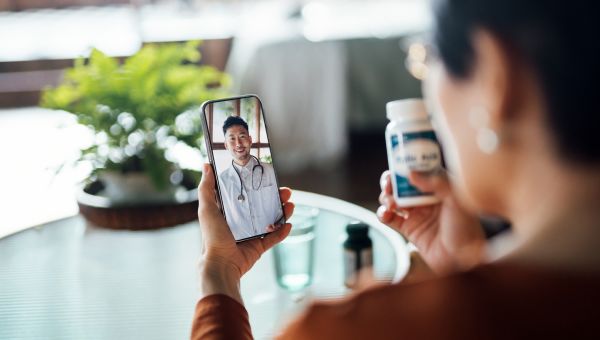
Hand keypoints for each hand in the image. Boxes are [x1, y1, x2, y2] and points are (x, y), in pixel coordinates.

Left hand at [197, 163, 293, 302]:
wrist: (221, 264)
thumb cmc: (212, 237)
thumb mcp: (207, 208)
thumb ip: (206, 188)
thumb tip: (206, 166)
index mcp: (230, 211)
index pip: (247, 194)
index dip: (258, 186)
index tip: (269, 177)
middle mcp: (242, 221)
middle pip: (263, 205)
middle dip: (276, 197)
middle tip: (286, 191)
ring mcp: (252, 234)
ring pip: (272, 220)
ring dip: (283, 212)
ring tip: (291, 205)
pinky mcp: (259, 247)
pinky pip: (274, 238)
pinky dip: (282, 232)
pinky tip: (289, 224)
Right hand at [377, 170, 485, 274]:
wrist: (462, 260)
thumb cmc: (466, 229)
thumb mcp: (456, 199)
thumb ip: (436, 182)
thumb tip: (411, 173)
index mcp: (439, 187)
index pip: (420, 169)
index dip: (407, 164)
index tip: (398, 162)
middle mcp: (426, 198)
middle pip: (402, 183)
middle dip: (391, 181)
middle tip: (389, 184)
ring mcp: (415, 213)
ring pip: (393, 198)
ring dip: (386, 197)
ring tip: (391, 203)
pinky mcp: (407, 229)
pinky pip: (389, 218)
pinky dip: (382, 213)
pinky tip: (386, 213)